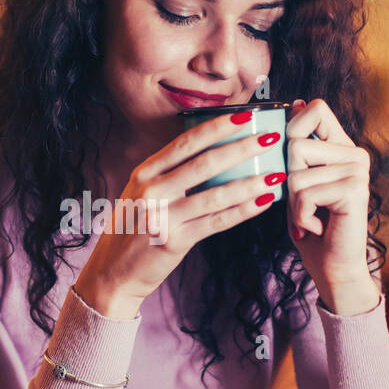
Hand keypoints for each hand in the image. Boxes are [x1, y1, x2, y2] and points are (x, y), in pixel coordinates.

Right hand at [72, 111, 284, 318]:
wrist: (112, 272)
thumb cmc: (133, 229)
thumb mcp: (141, 193)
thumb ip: (169, 175)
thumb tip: (213, 154)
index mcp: (145, 172)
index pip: (186, 142)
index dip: (218, 127)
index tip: (245, 115)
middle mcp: (152, 190)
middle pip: (205, 163)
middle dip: (242, 148)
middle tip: (271, 138)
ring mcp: (163, 216)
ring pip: (216, 194)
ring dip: (250, 182)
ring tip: (276, 173)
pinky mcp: (175, 241)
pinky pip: (217, 222)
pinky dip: (243, 210)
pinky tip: (263, 201)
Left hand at [286, 98, 380, 313]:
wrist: (332, 266)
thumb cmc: (310, 224)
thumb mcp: (296, 181)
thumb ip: (296, 147)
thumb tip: (297, 102)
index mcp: (342, 146)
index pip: (316, 108)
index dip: (293, 127)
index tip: (293, 159)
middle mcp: (355, 154)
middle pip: (296, 143)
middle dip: (287, 179)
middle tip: (305, 202)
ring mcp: (357, 171)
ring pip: (296, 172)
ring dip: (293, 203)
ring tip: (311, 216)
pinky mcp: (354, 190)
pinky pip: (305, 194)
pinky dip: (301, 216)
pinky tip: (316, 226)